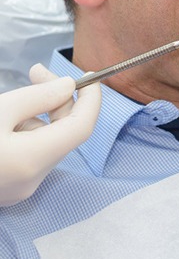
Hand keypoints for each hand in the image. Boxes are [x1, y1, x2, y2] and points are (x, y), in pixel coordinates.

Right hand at [0, 64, 100, 205]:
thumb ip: (37, 97)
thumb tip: (69, 86)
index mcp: (33, 160)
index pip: (82, 127)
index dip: (91, 99)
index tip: (89, 75)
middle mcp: (32, 179)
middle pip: (65, 133)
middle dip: (59, 98)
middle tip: (37, 70)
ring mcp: (20, 187)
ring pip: (47, 141)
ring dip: (40, 112)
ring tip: (17, 92)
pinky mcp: (8, 188)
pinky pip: (31, 153)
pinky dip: (27, 130)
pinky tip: (7, 115)